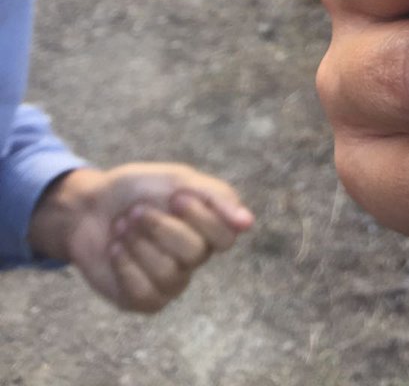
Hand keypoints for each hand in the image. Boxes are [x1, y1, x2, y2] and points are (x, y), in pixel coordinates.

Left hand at [28, 163, 253, 311]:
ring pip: (169, 273)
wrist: (88, 207)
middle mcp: (194, 258)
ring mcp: (171, 282)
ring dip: (138, 245)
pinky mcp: (145, 300)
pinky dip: (126, 266)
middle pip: (195, 253)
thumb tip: (248, 223)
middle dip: (160, 228)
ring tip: (121, 228)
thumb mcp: (177, 180)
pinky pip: (145, 293)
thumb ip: (215, 197)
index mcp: (208, 228)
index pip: (227, 237)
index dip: (201, 217)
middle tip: (136, 212)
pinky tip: (116, 249)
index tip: (175, 197)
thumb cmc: (137, 190)